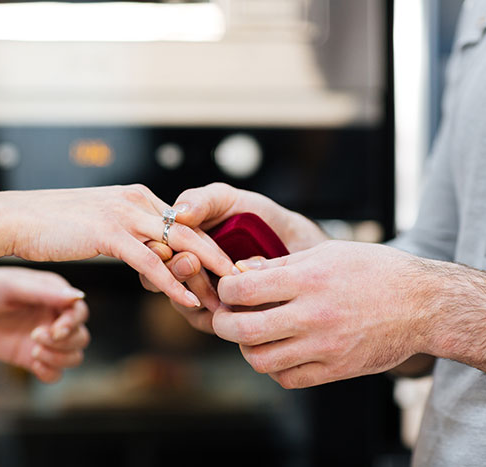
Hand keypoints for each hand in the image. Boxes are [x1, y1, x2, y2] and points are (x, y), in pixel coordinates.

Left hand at [0, 266, 89, 382]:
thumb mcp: (12, 288)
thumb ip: (46, 293)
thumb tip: (78, 296)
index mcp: (53, 293)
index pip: (79, 312)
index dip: (73, 324)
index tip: (54, 330)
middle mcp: (51, 315)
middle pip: (80, 337)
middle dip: (64, 342)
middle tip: (35, 337)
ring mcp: (41, 338)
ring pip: (72, 356)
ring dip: (59, 358)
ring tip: (33, 350)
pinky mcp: (27, 356)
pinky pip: (53, 372)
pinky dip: (50, 372)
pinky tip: (33, 363)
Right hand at [2, 185, 234, 307]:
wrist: (15, 218)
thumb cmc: (52, 224)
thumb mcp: (97, 221)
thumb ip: (124, 230)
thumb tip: (140, 249)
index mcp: (136, 196)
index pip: (184, 222)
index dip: (209, 245)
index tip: (227, 268)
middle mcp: (136, 200)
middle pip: (192, 231)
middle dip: (220, 258)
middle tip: (243, 283)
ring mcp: (124, 214)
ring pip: (179, 244)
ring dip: (205, 273)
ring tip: (225, 297)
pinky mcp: (109, 233)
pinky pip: (150, 262)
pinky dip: (172, 282)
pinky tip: (188, 300)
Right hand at [140, 183, 327, 331]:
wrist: (296, 240)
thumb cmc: (256, 216)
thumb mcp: (226, 200)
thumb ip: (202, 201)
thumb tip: (180, 213)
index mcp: (176, 244)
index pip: (151, 253)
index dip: (154, 253)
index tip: (165, 248)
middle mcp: (183, 272)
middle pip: (157, 281)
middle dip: (173, 272)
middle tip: (191, 263)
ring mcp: (200, 296)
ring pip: (182, 304)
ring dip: (196, 292)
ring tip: (220, 279)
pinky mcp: (222, 316)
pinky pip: (208, 321)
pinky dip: (217, 312)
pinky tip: (232, 300)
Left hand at [212, 240, 430, 387]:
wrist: (424, 305)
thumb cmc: (373, 270)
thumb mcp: (327, 252)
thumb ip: (280, 264)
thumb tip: (240, 271)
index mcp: (309, 279)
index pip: (243, 289)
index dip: (225, 289)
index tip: (228, 288)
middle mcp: (314, 315)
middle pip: (243, 330)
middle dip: (223, 323)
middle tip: (224, 316)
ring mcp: (325, 347)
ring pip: (261, 360)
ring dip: (247, 348)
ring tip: (252, 334)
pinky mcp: (336, 370)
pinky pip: (288, 379)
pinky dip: (274, 368)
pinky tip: (278, 351)